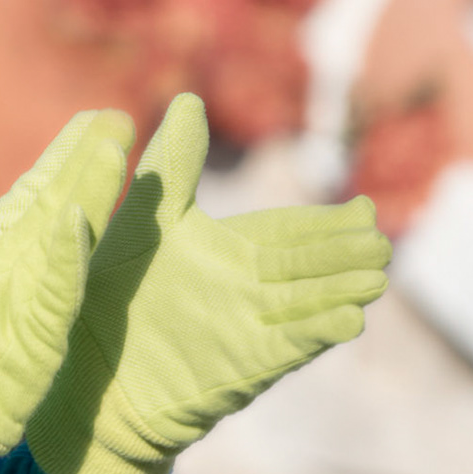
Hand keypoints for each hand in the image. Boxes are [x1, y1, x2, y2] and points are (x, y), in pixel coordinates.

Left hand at [25, 93, 389, 473]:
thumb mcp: (149, 220)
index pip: (290, 234)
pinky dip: (316, 333)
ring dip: (343, 290)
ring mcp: (249, 331)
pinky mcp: (239, 366)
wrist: (91, 373)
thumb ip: (174, 165)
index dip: (326, 224)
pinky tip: (350, 321)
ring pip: (308, 305)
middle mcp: (248, 293)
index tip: (364, 208)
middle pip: (309, 268)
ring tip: (378, 275)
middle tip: (381, 241)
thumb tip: (189, 100)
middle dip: (345, 255)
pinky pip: (285, 348)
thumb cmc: (113, 296)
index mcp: (230, 256)